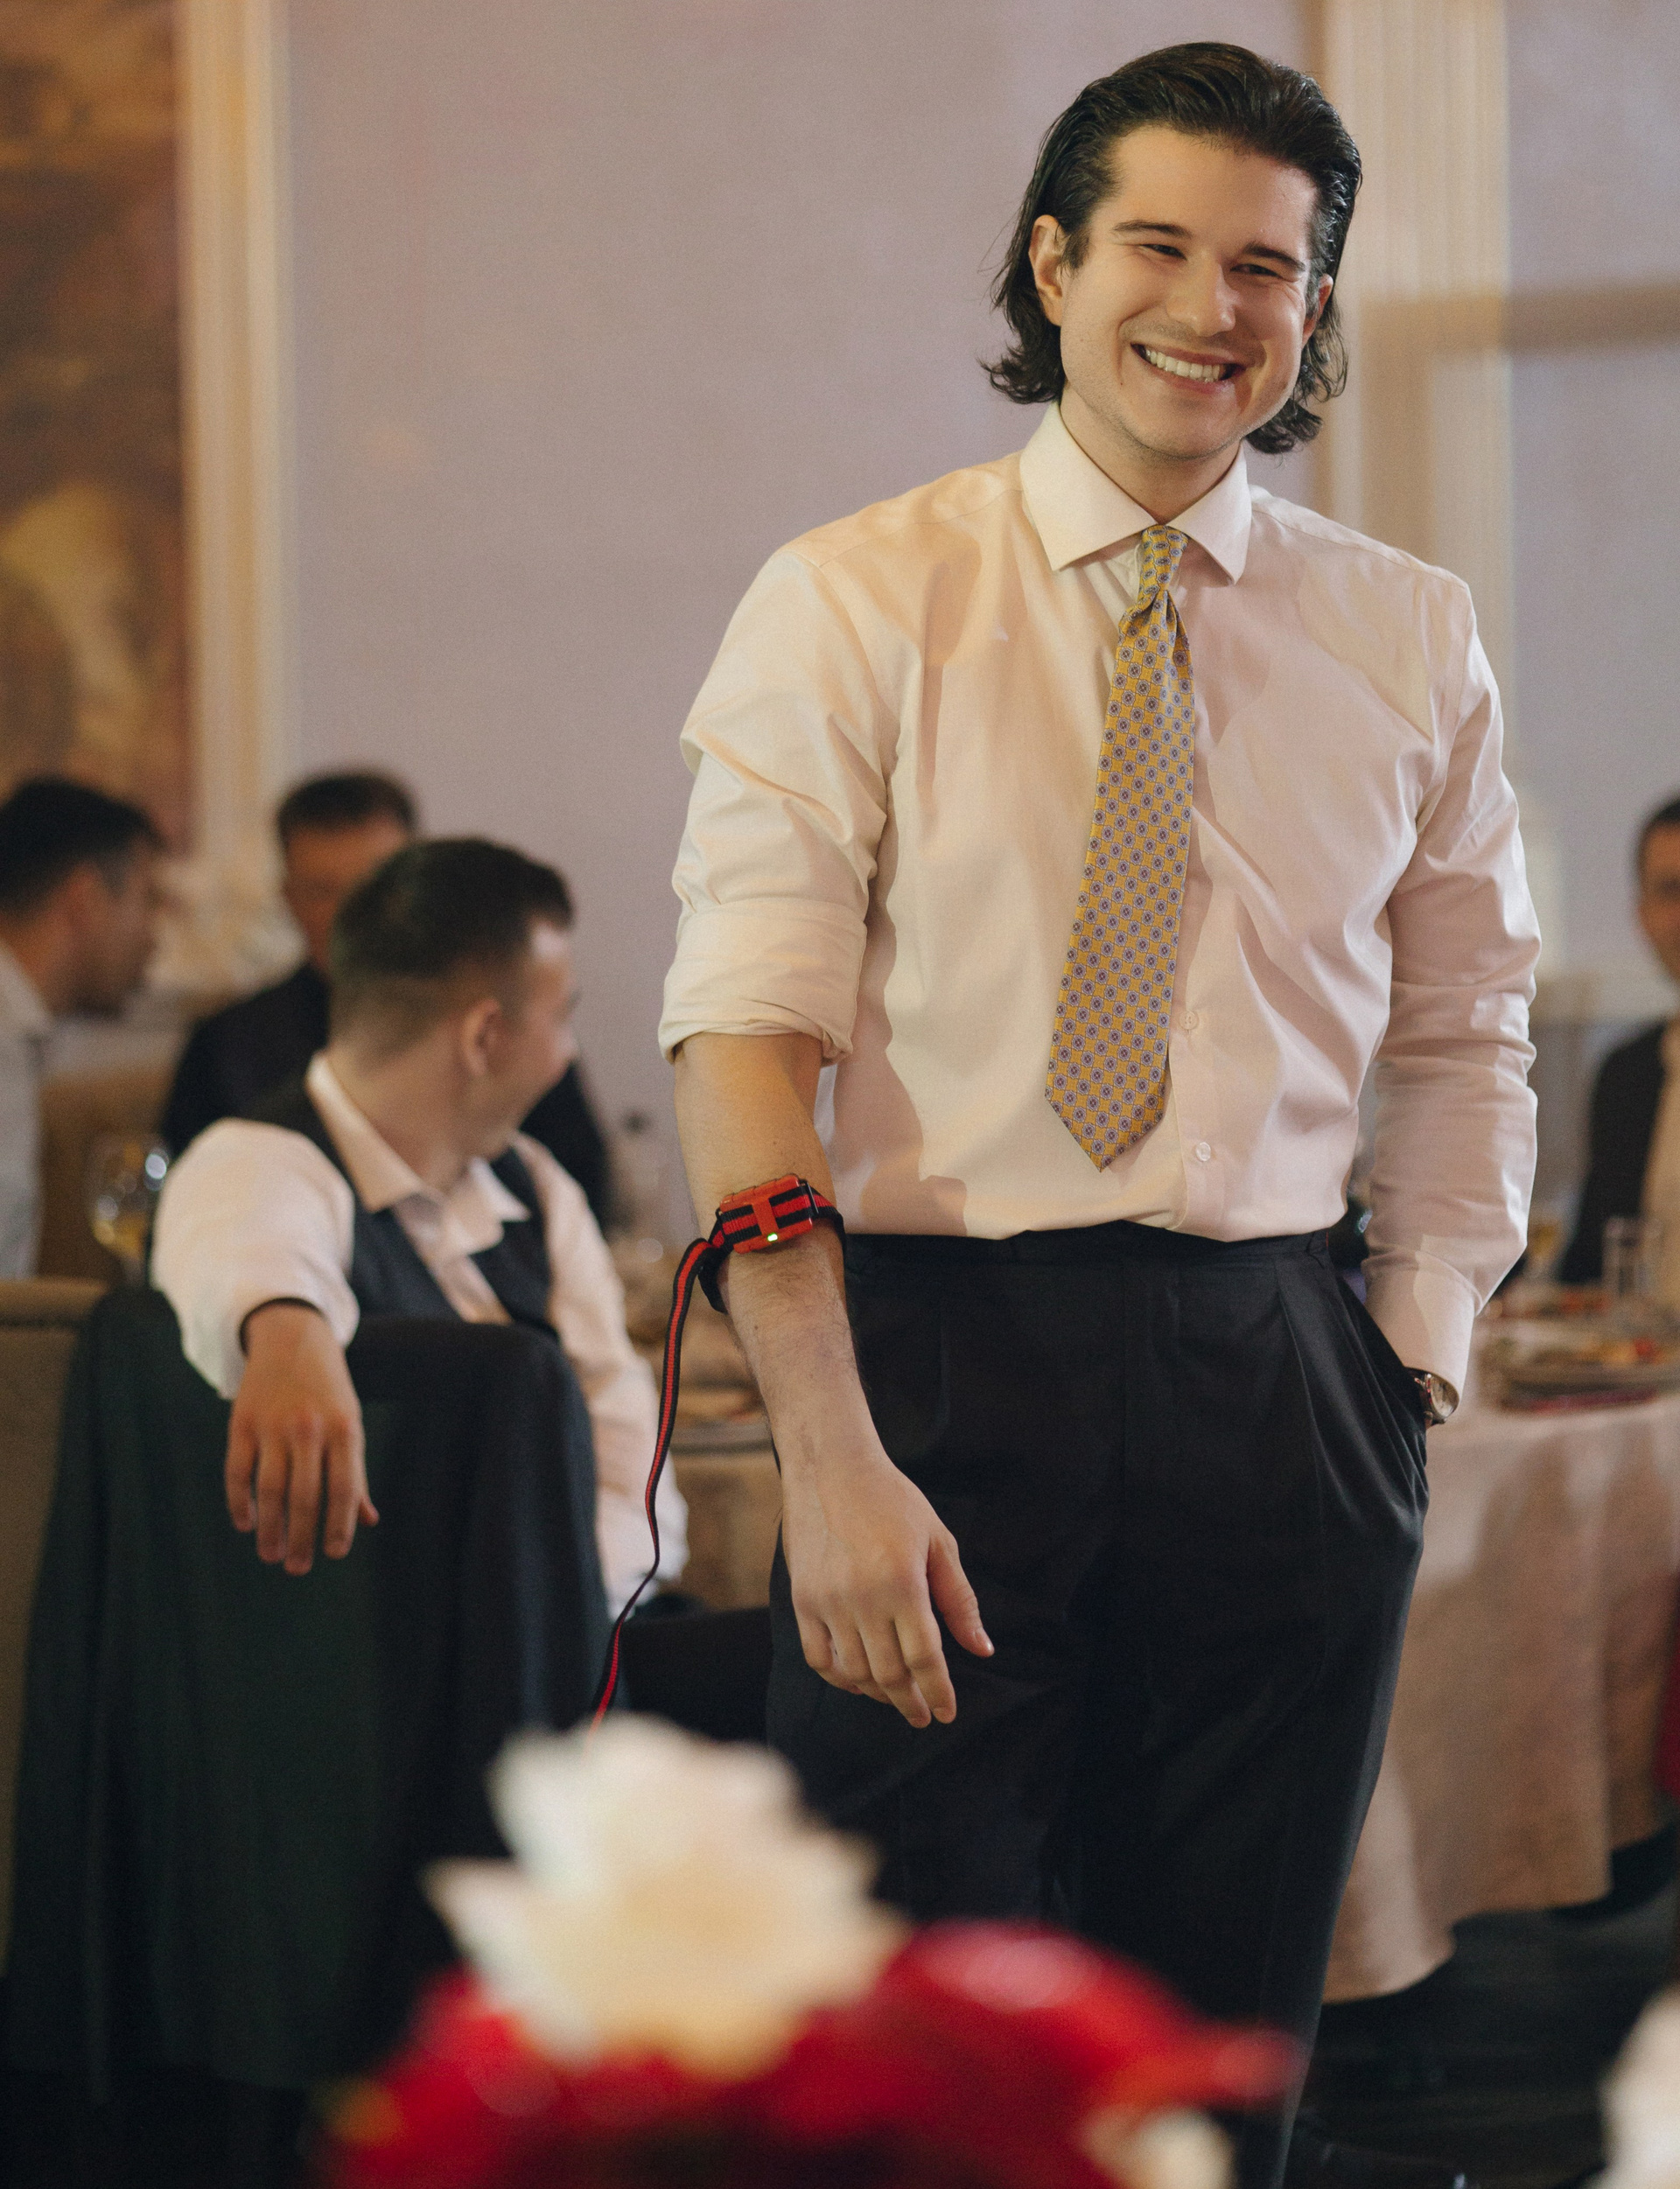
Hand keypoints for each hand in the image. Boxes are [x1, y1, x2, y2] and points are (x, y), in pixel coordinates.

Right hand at [226, 1303, 377, 1574]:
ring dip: (269, 1528)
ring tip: (271, 1555)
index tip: (334, 1554)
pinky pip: (237, 1471)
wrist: (292, 1338)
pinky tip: (245, 1523)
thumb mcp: (350, 1424)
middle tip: (297, 1567)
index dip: (340, 1525)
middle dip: (301, 1537)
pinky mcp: (241, 1422)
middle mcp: (309, 1429)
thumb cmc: (328, 1391)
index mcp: (344, 1430)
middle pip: (304, 1496)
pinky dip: (239, 1501)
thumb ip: (354, 1472)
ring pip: (269, 1488)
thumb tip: (368, 1521)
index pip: (344, 1488)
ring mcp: (273, 1425)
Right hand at [779, 1426, 992, 1729]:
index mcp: (903, 1583)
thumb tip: (982, 1648)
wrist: (830, 1468)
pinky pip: (819, 1657)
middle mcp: (863, 1598)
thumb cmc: (891, 1500)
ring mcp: (828, 1602)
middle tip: (923, 1715)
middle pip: (890, 1673)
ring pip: (855, 1672)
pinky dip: (839, 1678)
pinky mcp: (802, 1601)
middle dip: (911, 1702)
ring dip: (878, 1693)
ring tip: (896, 1697)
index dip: (940, 1691)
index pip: (925, 1657)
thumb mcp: (937, 1541)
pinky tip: (857, 1681)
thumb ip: (960, 1599)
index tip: (948, 1712)